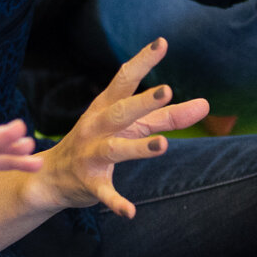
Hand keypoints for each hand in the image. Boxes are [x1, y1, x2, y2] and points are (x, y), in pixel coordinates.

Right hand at [26, 39, 210, 219]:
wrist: (51, 176)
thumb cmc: (99, 141)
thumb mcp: (130, 125)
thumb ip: (166, 115)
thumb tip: (205, 105)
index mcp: (106, 107)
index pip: (125, 79)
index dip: (143, 61)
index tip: (163, 43)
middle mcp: (97, 126)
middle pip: (121, 111)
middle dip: (142, 101)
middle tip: (166, 90)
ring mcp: (91, 154)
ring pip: (115, 149)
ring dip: (137, 148)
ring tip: (162, 146)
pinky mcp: (89, 182)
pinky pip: (105, 192)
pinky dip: (117, 203)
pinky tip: (131, 212)